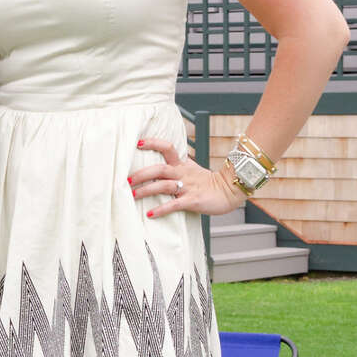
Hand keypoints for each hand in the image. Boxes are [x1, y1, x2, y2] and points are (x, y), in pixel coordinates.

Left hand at [128, 137, 243, 219]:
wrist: (230, 191)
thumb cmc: (208, 182)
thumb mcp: (192, 169)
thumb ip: (176, 166)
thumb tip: (156, 167)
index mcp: (183, 164)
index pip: (167, 148)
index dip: (153, 143)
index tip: (138, 143)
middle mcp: (183, 173)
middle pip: (159, 168)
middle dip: (142, 173)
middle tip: (126, 179)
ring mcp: (188, 187)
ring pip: (163, 186)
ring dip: (146, 190)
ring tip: (132, 195)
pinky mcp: (192, 201)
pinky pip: (174, 205)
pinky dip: (161, 209)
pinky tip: (150, 214)